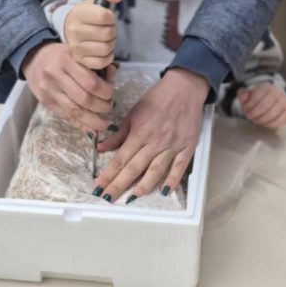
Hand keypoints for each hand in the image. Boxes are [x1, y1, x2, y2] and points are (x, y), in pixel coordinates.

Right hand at [22, 41, 114, 132]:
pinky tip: (92, 128)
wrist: (33, 58)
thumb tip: (112, 74)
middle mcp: (56, 75)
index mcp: (67, 60)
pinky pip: (66, 117)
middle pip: (84, 98)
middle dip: (101, 106)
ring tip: (104, 123)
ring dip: (93, 121)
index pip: (90, 82)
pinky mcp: (46, 102)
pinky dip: (81, 124)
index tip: (111, 93)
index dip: (105, 92)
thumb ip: (96, 64)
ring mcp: (50, 90)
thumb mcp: (77, 53)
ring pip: (75, 111)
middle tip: (109, 106)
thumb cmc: (61, 55)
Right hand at [64, 0, 120, 69]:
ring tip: (105, 39)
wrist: (73, 28)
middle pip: (107, 33)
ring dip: (111, 44)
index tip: (107, 17)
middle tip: (107, 29)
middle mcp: (75, 31)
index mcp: (79, 13)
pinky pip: (101, 62)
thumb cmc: (89, 13)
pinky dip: (107, 57)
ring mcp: (76, 47)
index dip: (111, 17)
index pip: (103, 16)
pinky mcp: (81, 60)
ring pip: (105, 48)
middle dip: (112, 30)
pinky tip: (103, 50)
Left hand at [95, 68, 207, 201]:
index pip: (120, 159)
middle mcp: (154, 142)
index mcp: (139, 133)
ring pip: (155, 171)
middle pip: (134, 168)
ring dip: (143, 187)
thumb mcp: (133, 112)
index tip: (98, 187)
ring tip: (132, 199)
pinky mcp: (186, 147)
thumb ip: (119, 134)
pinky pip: (179, 168)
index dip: (108, 175)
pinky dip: (172, 180)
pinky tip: (164, 191)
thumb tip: (102, 148)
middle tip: (108, 198)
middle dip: (119, 185)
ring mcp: (171, 146)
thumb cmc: (158, 98)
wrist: (184, 88)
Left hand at [237, 83, 285, 128]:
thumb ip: (243, 94)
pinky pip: (281, 120)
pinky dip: (271, 124)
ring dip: (262, 119)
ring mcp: (285, 102)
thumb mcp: (248, 95)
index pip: (257, 95)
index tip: (246, 109)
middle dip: (255, 113)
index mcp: (266, 87)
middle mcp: (278, 92)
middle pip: (265, 105)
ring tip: (257, 119)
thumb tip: (243, 96)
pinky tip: (265, 123)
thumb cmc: (258, 99)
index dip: (249, 105)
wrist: (272, 100)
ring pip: (273, 113)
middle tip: (250, 116)